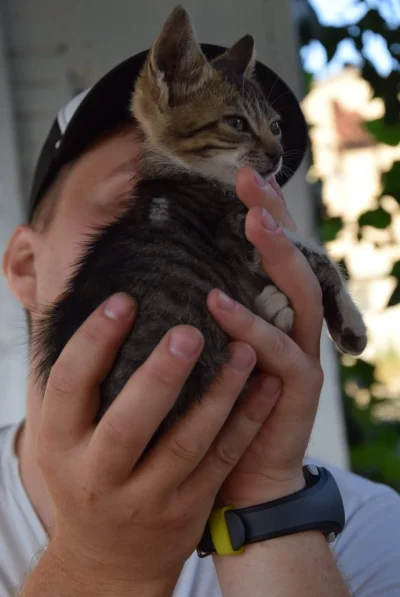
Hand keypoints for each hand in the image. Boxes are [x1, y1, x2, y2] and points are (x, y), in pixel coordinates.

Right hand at [35, 293, 280, 594]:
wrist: (109, 557)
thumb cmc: (85, 475)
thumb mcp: (65, 439)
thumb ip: (79, 389)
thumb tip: (99, 316)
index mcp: (61, 445)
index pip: (70, 386)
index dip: (93, 341)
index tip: (124, 300)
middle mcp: (99, 475)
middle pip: (128, 424)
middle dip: (160, 376)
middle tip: (189, 332)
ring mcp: (146, 497)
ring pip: (188, 443)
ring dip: (219, 394)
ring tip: (245, 349)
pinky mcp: (187, 508)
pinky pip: (220, 460)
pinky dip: (245, 421)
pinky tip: (266, 386)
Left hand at [207, 168, 323, 506]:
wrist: (237, 475)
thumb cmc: (209, 410)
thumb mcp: (195, 355)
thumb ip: (182, 316)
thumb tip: (136, 275)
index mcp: (266, 313)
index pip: (267, 254)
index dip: (261, 213)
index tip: (240, 176)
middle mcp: (289, 325)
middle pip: (292, 260)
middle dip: (274, 218)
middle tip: (252, 180)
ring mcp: (299, 353)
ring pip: (298, 295)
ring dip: (277, 258)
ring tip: (254, 224)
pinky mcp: (299, 387)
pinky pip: (280, 351)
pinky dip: (251, 327)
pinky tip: (220, 305)